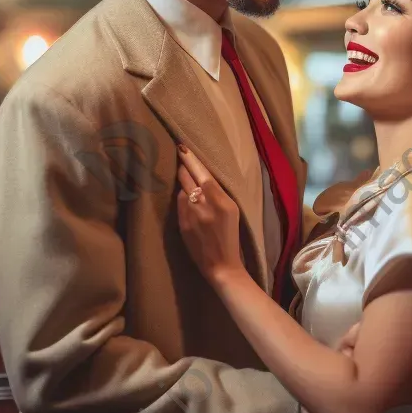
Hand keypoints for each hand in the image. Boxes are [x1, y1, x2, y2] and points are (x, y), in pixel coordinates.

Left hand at [176, 145, 244, 284]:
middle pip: (187, 178)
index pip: (203, 174)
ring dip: (184, 185)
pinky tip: (188, 203)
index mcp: (222, 201)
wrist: (220, 265)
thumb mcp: (232, 211)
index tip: (182, 147)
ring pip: (182, 190)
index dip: (191, 160)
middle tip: (181, 156)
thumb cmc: (231, 237)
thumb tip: (201, 178)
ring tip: (189, 184)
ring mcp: (190, 215)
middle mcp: (204, 205)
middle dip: (183, 167)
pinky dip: (183, 200)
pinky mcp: (182, 224)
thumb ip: (217, 193)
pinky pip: (179, 204)